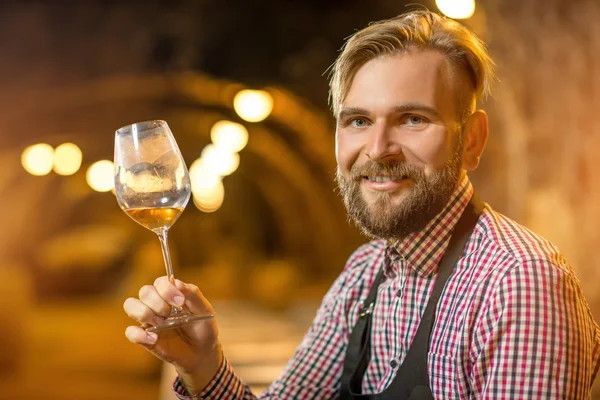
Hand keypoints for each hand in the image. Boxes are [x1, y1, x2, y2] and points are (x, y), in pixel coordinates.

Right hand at [123, 277, 222, 392]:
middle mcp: (157, 303)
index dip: (167, 289)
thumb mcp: (204, 310)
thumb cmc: (203, 327)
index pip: (160, 282)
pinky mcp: (144, 337)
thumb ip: (193, 294)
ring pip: (131, 305)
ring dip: (145, 313)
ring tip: (161, 323)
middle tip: (170, 314)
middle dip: (157, 301)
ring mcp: (149, 320)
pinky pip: (130, 332)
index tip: (180, 302)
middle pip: (145, 291)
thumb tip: (177, 282)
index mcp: (171, 293)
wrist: (202, 352)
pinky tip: (154, 339)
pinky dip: (139, 334)